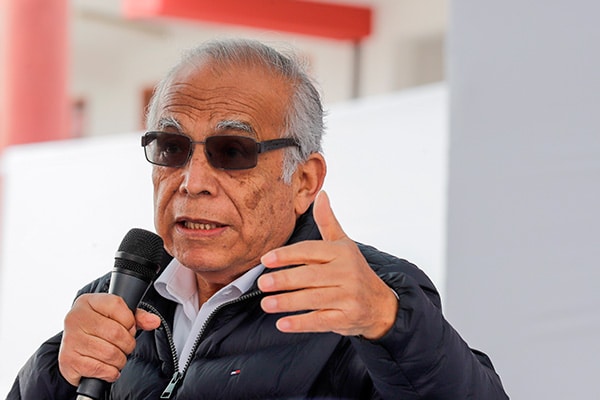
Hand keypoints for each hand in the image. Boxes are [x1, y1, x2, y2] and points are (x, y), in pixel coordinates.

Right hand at [58, 293, 159, 385]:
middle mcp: (75, 318)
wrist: (73, 349)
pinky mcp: (68, 360)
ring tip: (117, 357)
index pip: (117, 305)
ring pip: (110, 353)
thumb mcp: (117, 317)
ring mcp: (70, 340)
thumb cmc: (98, 329)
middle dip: (128, 344)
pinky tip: (108, 368)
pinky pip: (99, 369)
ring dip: (120, 360)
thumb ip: (138, 317)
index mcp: (88, 302)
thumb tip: (154, 321)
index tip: (129, 328)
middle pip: (116, 332)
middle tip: (125, 346)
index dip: (130, 320)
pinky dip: (110, 372)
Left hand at [258, 191, 397, 339]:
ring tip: (266, 303)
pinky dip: (300, 323)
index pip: (311, 251)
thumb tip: (320, 194)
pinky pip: (320, 321)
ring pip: (313, 299)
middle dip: (284, 279)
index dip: (287, 255)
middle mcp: (347, 274)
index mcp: (342, 253)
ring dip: (287, 302)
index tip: (266, 259)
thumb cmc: (356, 271)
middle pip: (310, 276)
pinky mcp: (346, 318)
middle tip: (262, 283)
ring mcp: (348, 297)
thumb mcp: (344, 244)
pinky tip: (282, 323)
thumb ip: (328, 221)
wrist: (381, 305)